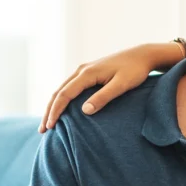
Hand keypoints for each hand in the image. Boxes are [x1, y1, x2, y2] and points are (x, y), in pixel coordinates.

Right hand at [40, 43, 184, 132]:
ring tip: (48, 123)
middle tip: (43, 130)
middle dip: (49, 111)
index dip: (56, 111)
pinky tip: (61, 110)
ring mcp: (84, 70)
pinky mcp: (89, 72)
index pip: (64, 94)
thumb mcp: (121, 85)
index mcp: (87, 73)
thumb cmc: (135, 71)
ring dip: (53, 105)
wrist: (142, 55)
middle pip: (58, 92)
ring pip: (62, 89)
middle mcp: (82, 70)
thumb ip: (103, 97)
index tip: (50, 126)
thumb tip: (84, 111)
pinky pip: (69, 87)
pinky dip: (62, 99)